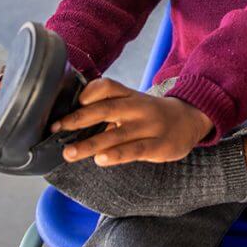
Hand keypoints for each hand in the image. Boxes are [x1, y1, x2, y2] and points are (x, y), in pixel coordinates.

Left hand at [50, 77, 214, 166]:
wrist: (189, 120)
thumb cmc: (150, 114)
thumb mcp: (132, 102)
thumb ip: (108, 106)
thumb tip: (71, 117)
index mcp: (130, 95)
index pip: (108, 86)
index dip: (90, 92)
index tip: (73, 101)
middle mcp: (138, 107)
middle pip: (108, 109)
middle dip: (80, 119)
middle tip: (57, 128)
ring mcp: (149, 126)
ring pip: (117, 134)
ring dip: (91, 144)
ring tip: (70, 152)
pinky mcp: (158, 145)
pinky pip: (135, 150)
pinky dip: (116, 154)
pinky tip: (100, 160)